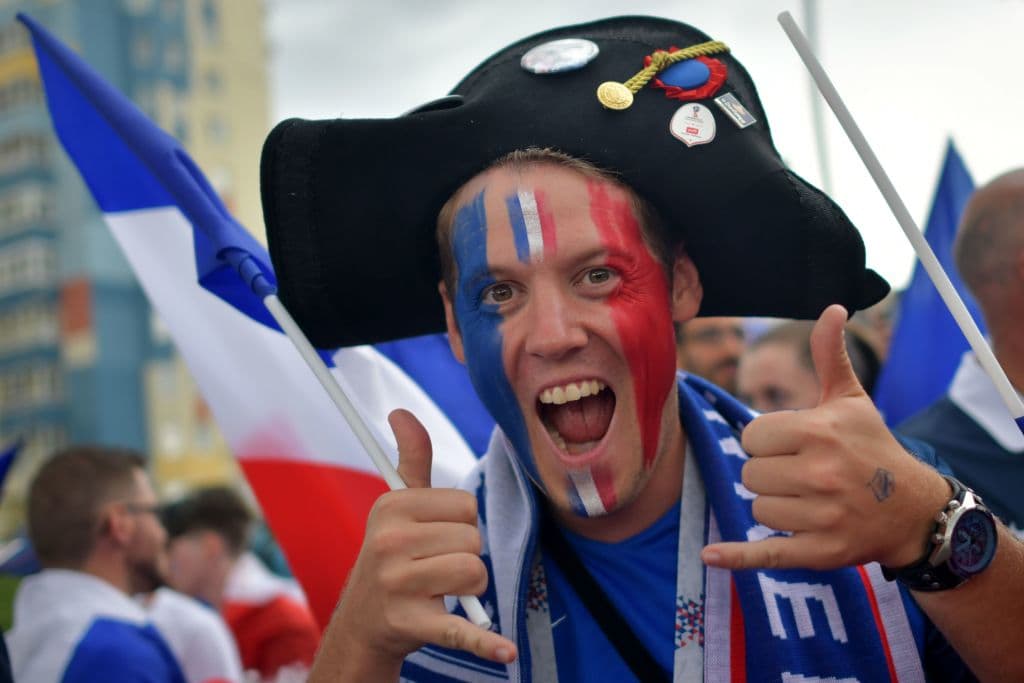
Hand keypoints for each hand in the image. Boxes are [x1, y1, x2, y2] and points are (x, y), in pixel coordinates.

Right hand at [320, 409, 516, 676]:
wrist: (364, 623)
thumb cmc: (391, 557)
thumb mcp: (396, 508)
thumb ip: (411, 459)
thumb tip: (401, 412)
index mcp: (391, 509)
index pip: (465, 506)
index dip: (460, 524)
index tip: (435, 536)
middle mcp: (389, 543)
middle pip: (473, 541)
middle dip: (465, 557)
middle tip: (436, 568)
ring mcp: (399, 585)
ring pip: (475, 575)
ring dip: (470, 589)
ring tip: (441, 591)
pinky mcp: (412, 623)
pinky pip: (458, 629)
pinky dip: (484, 643)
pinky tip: (505, 651)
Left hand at [701, 305, 948, 571]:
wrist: (912, 509)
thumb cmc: (872, 448)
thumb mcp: (850, 400)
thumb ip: (829, 356)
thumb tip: (832, 308)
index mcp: (818, 432)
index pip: (752, 437)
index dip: (767, 442)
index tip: (793, 446)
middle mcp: (820, 474)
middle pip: (750, 474)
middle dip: (769, 474)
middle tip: (803, 475)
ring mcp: (821, 516)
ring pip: (756, 509)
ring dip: (774, 506)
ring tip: (808, 500)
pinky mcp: (820, 552)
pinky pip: (765, 554)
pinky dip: (737, 558)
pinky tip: (710, 555)